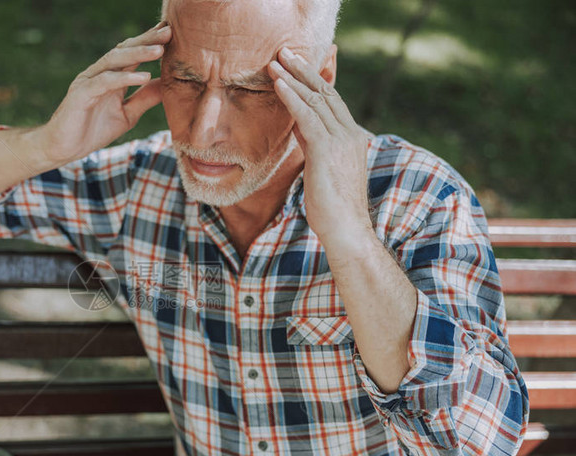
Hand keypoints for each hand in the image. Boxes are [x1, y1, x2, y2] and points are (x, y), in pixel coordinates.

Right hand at [39, 22, 170, 165]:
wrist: (64, 149)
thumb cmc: (92, 131)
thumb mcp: (127, 115)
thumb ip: (145, 99)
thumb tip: (167, 85)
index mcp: (110, 77)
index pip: (132, 54)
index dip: (149, 42)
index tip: (171, 33)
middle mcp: (99, 74)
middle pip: (124, 50)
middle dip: (146, 40)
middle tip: (168, 32)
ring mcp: (88, 81)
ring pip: (114, 60)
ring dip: (138, 53)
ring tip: (159, 50)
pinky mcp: (81, 94)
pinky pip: (105, 82)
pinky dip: (124, 78)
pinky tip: (143, 76)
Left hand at [267, 47, 372, 250]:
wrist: (346, 230)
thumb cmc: (332, 208)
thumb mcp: (321, 169)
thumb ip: (313, 144)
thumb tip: (297, 125)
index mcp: (353, 139)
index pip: (332, 103)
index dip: (312, 83)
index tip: (295, 68)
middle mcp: (350, 134)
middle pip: (326, 93)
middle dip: (304, 71)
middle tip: (284, 53)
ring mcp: (341, 140)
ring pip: (315, 100)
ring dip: (293, 78)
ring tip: (275, 62)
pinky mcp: (327, 149)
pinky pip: (307, 116)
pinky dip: (292, 97)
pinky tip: (278, 85)